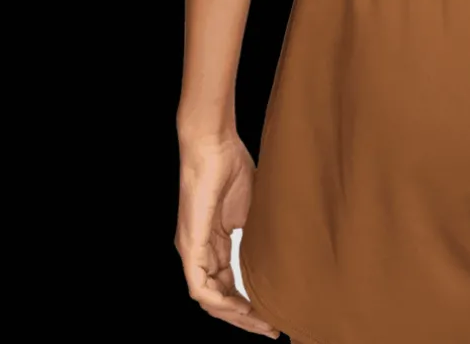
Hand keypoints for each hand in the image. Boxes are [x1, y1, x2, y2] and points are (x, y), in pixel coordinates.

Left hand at [175, 131, 280, 337]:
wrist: (214, 144)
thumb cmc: (232, 166)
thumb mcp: (251, 209)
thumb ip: (257, 234)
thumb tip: (279, 255)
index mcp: (213, 243)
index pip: (227, 285)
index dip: (248, 303)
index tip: (271, 314)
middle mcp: (198, 252)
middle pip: (218, 298)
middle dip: (244, 317)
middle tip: (270, 328)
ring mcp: (191, 250)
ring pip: (208, 299)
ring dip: (234, 314)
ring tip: (260, 322)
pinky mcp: (190, 244)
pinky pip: (199, 287)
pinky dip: (219, 301)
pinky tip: (240, 307)